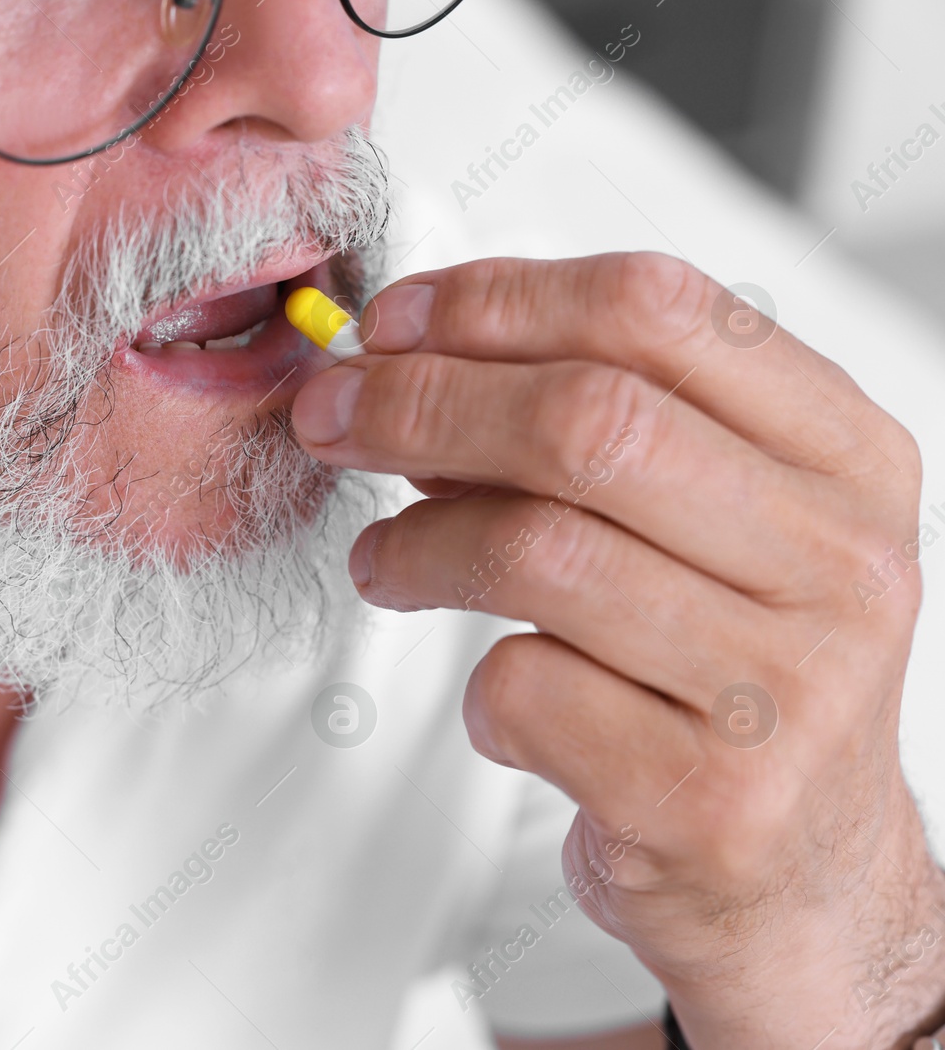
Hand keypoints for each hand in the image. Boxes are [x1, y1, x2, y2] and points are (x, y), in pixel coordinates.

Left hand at [292, 253, 944, 1047]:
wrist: (806, 879)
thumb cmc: (734, 681)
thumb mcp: (716, 528)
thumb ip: (599, 435)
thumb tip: (415, 365)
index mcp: (847, 460)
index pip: (660, 311)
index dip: (496, 300)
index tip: (394, 321)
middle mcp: (840, 564)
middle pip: (587, 421)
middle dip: (421, 403)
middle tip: (332, 416)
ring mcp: (783, 688)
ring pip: (538, 551)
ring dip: (418, 543)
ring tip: (383, 559)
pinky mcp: (708, 799)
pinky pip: (522, 688)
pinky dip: (473, 685)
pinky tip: (499, 696)